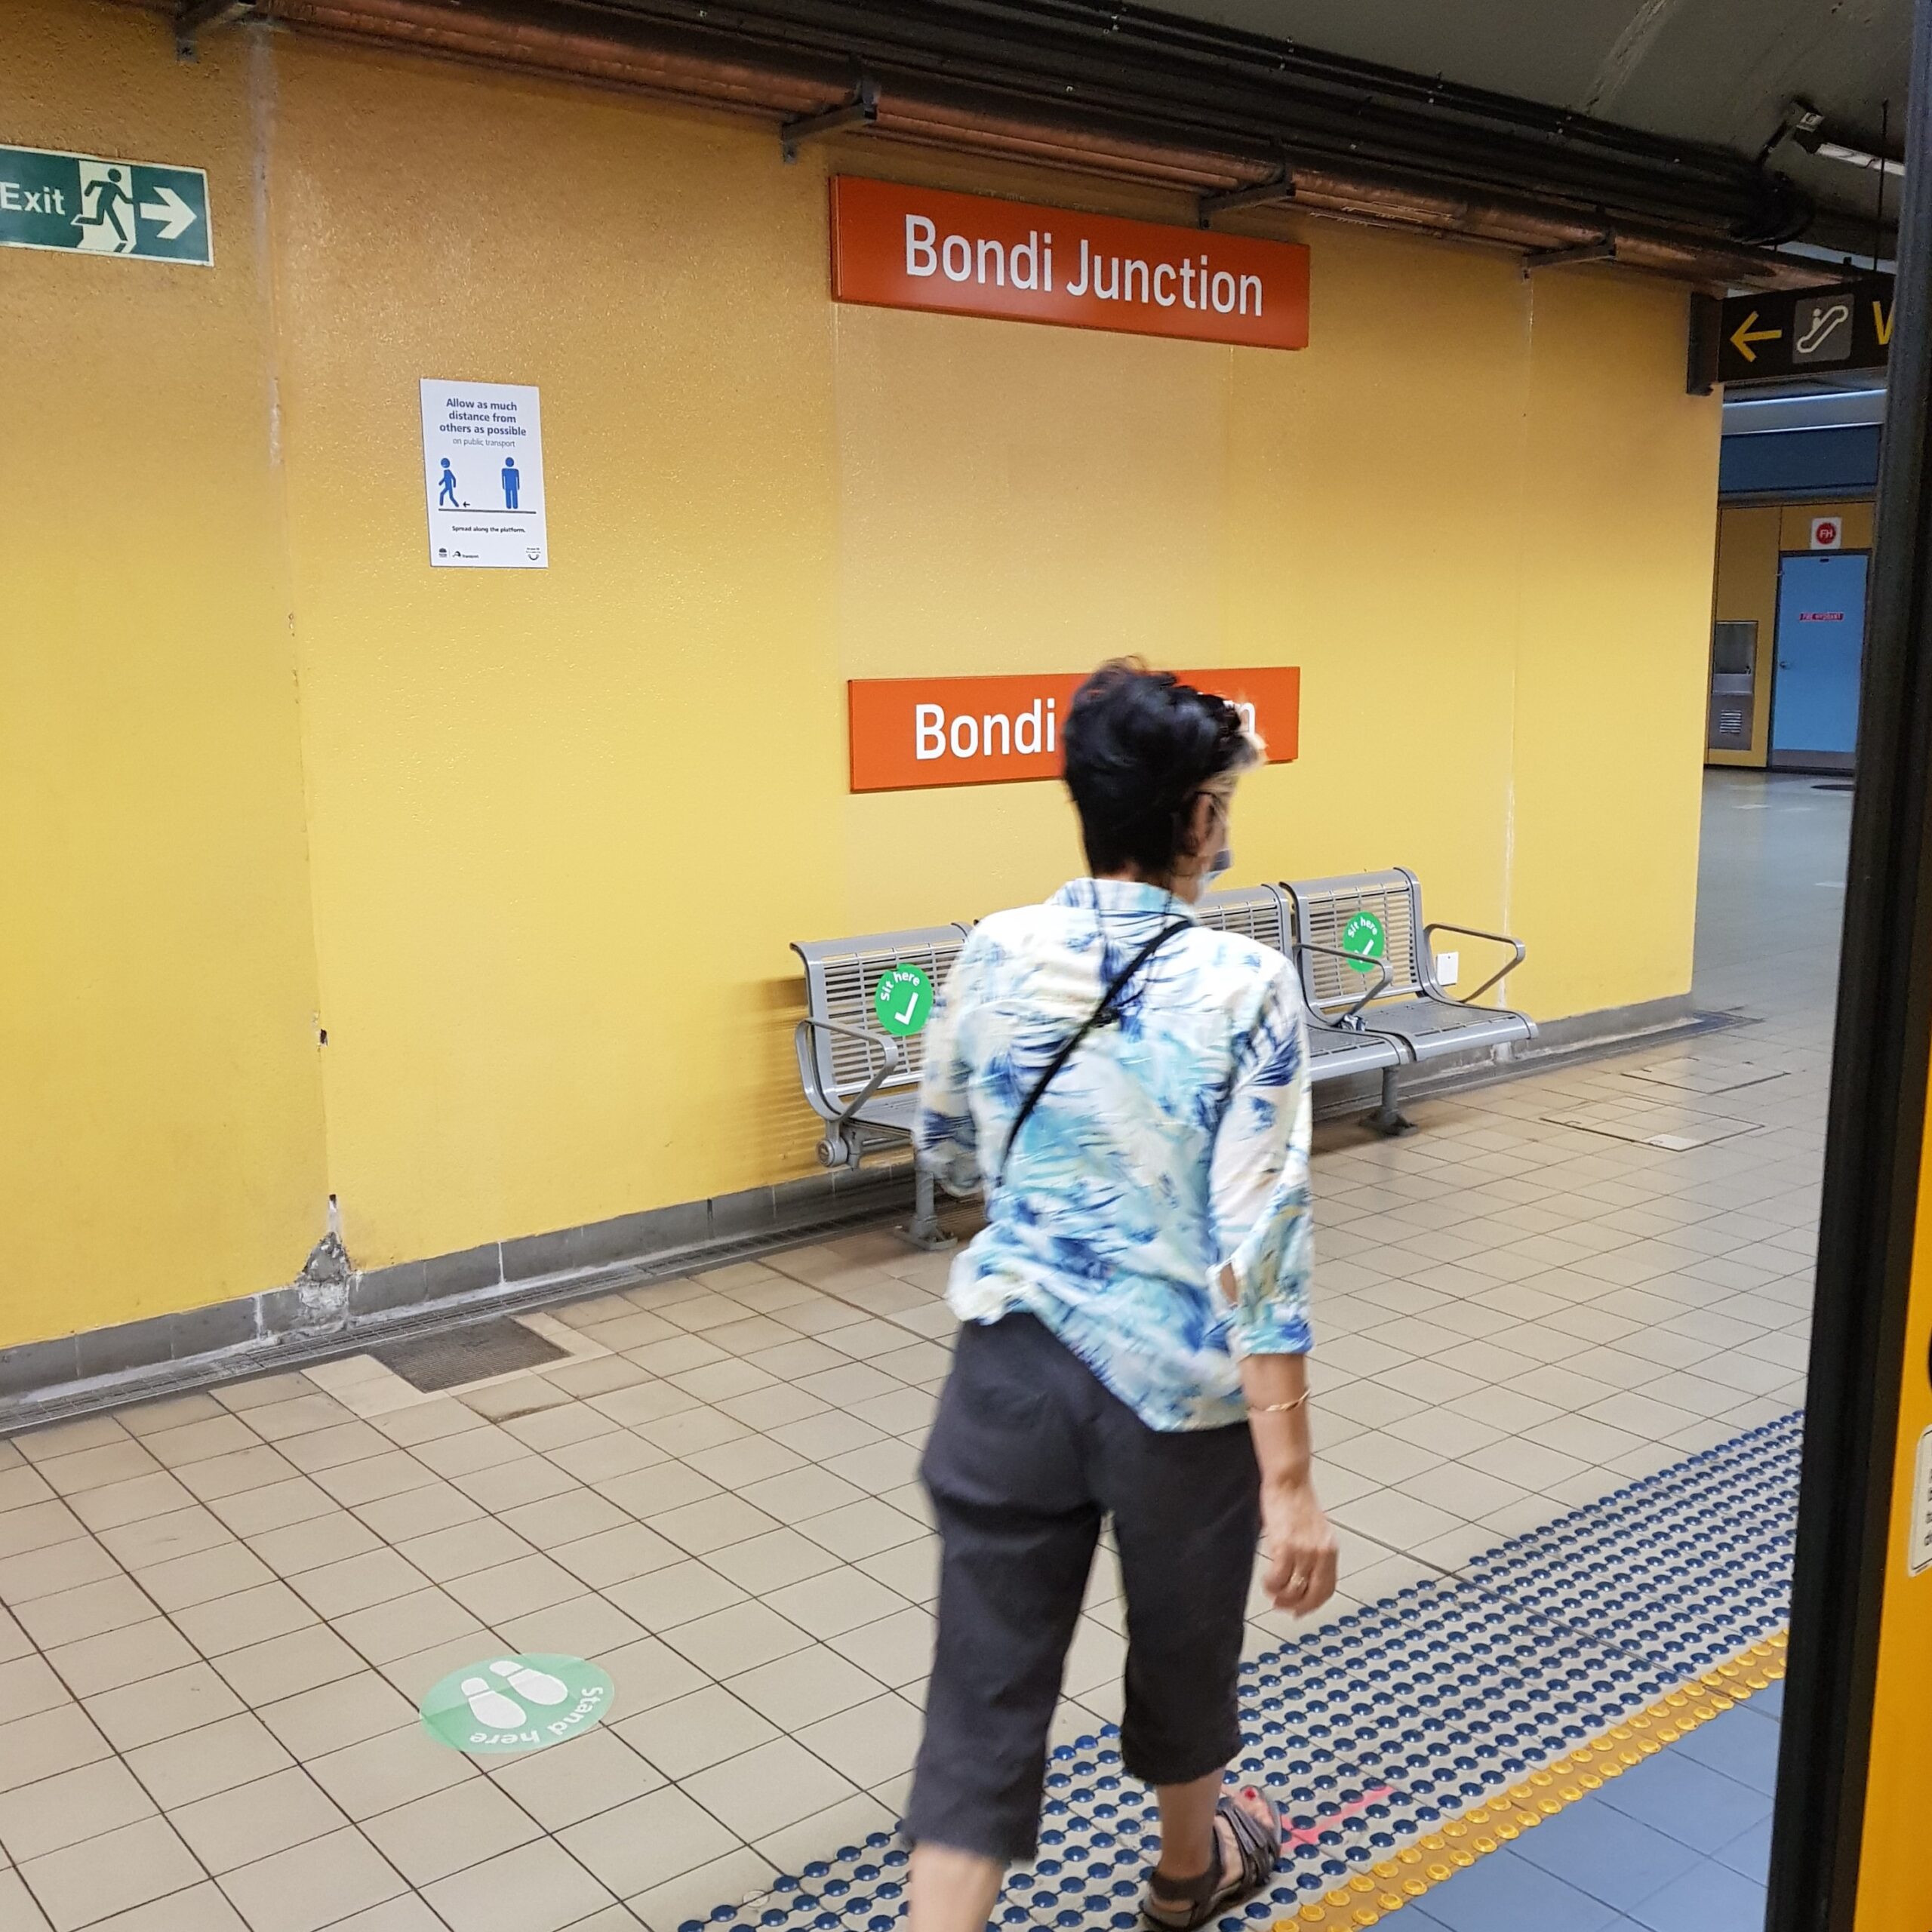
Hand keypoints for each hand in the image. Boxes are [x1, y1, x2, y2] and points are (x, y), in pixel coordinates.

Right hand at [1259, 1476, 1337, 1614]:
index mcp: (1330, 1550)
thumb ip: (1313, 1555)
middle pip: (1313, 1595)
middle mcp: (1321, 1553)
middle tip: (1281, 1606)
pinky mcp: (1285, 1546)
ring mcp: (1304, 1551)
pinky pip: (1278, 1578)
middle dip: (1296, 1606)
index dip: (1312, 1605)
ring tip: (1271, 1590)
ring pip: (1293, 1590)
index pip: (1327, 1589)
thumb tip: (1302, 1579)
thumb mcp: (1315, 1532)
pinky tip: (1266, 1580)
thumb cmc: (1297, 1502)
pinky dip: (1271, 1584)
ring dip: (1280, 1596)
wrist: (1288, 1481)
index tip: (1299, 1611)